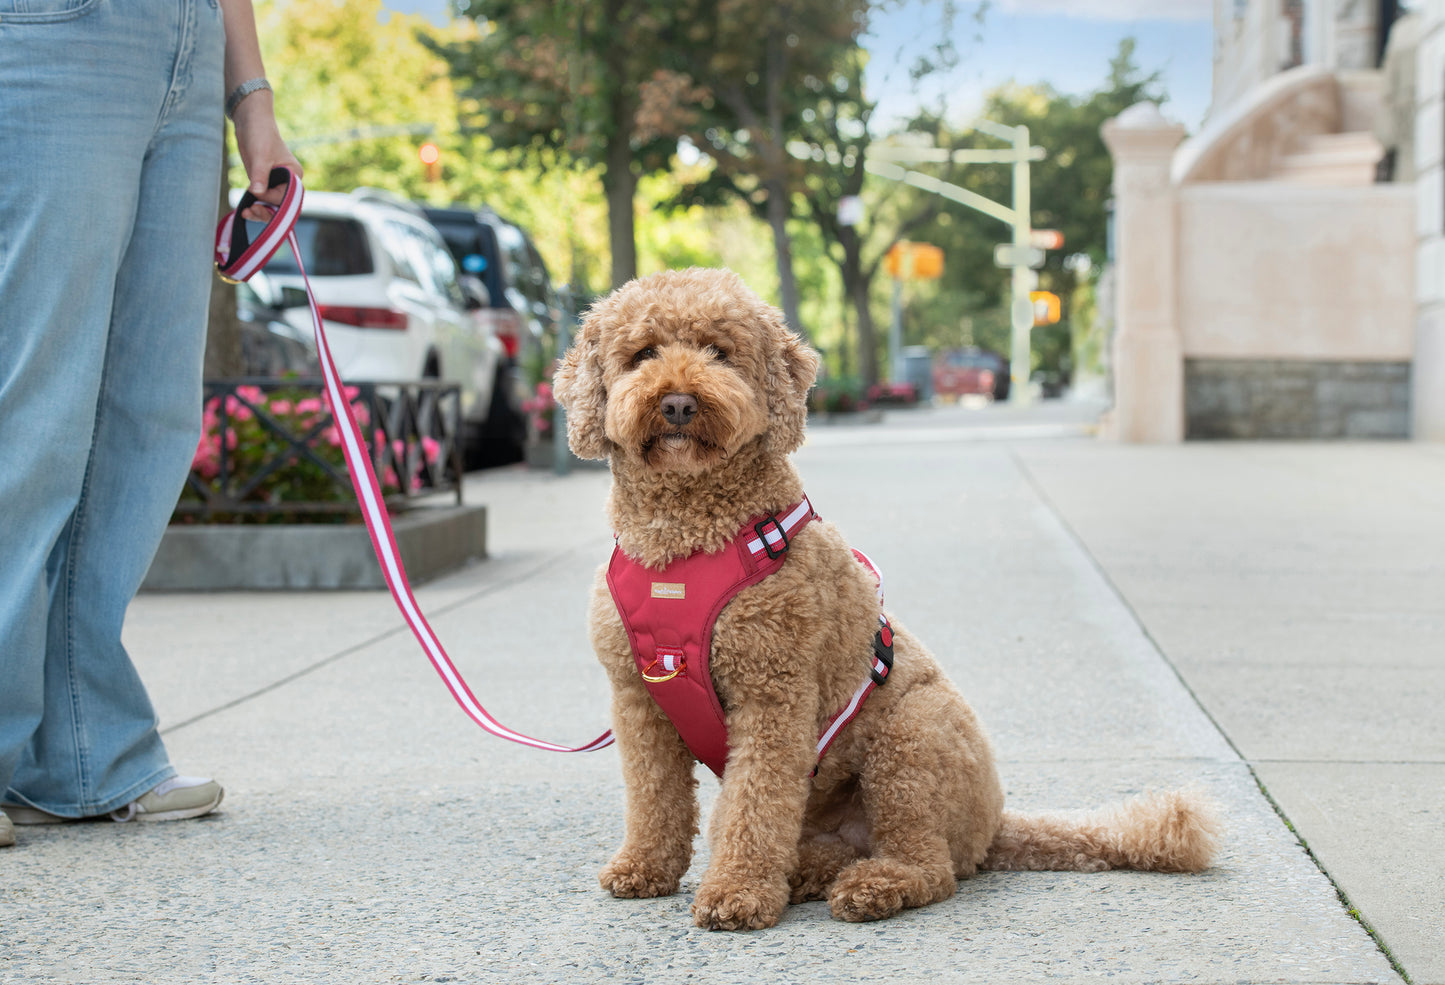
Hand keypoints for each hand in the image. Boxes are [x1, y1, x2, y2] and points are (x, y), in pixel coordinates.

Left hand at [231, 90, 301, 222]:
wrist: (250, 121)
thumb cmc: (260, 135)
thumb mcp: (260, 156)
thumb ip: (260, 176)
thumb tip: (256, 193)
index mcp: (295, 176)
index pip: (286, 196)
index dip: (271, 200)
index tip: (256, 195)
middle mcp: (288, 182)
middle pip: (281, 205)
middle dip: (267, 212)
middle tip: (250, 212)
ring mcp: (275, 183)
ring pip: (271, 205)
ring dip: (260, 212)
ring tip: (246, 213)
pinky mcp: (263, 182)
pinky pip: (262, 199)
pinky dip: (255, 206)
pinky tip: (245, 209)